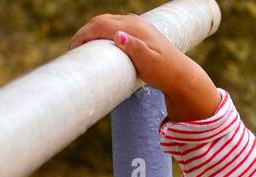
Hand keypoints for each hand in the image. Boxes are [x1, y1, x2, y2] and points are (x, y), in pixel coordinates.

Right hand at [68, 13, 221, 120]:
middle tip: (74, 48)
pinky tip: (100, 44)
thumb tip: (118, 35)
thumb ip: (135, 48)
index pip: (101, 24)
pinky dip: (103, 33)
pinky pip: (115, 27)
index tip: (73, 48)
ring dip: (93, 32)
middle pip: (102, 20)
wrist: (181, 75)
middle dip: (85, 32)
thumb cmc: (165, 73)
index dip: (84, 34)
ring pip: (108, 22)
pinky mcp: (140, 32)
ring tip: (83, 47)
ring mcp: (138, 26)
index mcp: (134, 28)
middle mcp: (135, 22)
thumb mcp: (149, 63)